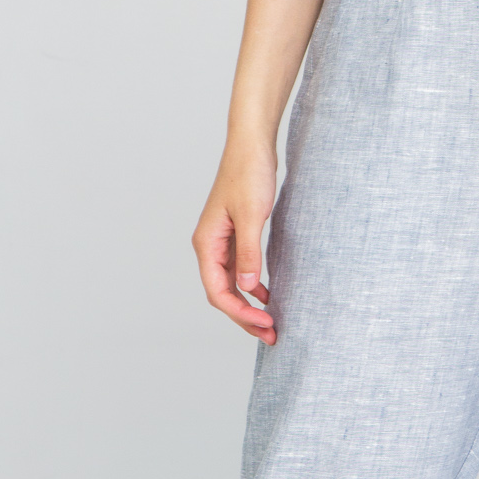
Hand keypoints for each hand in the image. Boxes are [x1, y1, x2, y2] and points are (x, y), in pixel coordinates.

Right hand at [192, 147, 278, 342]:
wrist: (252, 145)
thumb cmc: (248, 173)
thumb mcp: (251, 215)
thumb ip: (249, 252)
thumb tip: (249, 288)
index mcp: (207, 243)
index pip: (217, 291)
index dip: (239, 313)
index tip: (264, 324)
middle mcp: (210, 245)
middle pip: (223, 293)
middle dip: (245, 317)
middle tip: (271, 334)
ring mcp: (222, 240)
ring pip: (232, 283)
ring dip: (249, 305)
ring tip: (270, 323)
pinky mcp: (236, 233)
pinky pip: (240, 269)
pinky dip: (253, 285)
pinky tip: (267, 294)